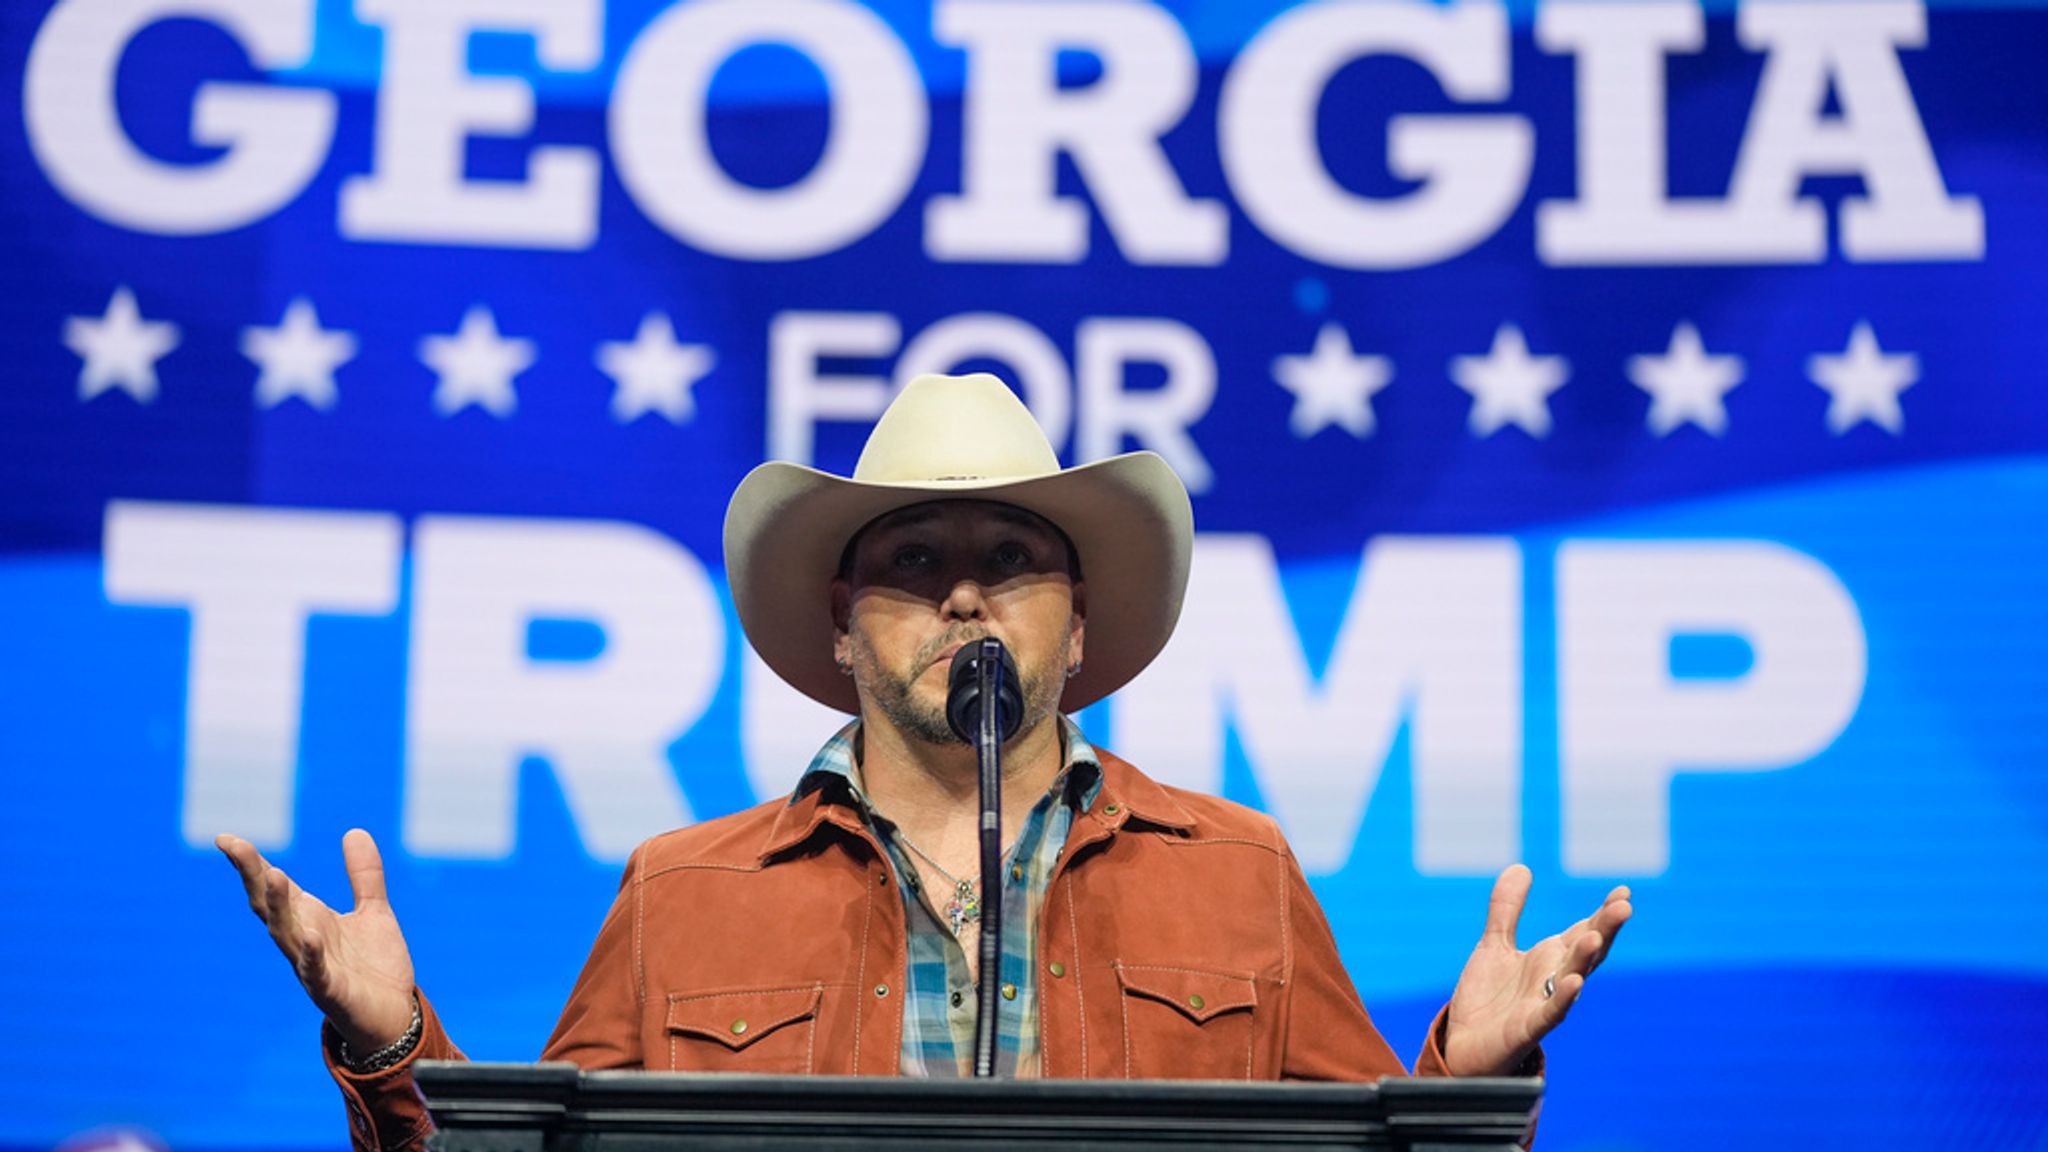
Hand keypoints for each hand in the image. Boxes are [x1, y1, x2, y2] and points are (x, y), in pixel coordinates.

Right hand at [217, 829, 417, 1052]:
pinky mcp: (333, 991)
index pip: (274, 888)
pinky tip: (309, 935)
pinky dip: (311, 954)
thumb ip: (364, 875)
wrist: (395, 1015)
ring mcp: (314, 966)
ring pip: (286, 935)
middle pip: (270, 906)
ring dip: (278, 906)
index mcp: (310, 919)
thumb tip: (353, 831)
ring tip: (272, 873)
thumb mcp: (374, 911)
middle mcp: (303, 941)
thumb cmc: (375, 966)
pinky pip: (317, 972)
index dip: (251, 863)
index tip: (225, 838)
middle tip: (236, 846)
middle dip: (253, 877)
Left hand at [1440, 864, 1630, 1076]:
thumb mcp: (1494, 945)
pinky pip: (1550, 1013)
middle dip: (1604, 929)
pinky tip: (1574, 982)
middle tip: (1624, 905)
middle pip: (1585, 952)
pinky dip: (1563, 998)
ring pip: (1571, 979)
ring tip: (1596, 936)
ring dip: (1584, 958)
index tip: (1623, 891)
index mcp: (1549, 959)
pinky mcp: (1527, 1028)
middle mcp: (1553, 980)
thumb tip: (1522, 867)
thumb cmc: (1488, 999)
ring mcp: (1543, 1004)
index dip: (1602, 913)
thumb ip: (1507, 909)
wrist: (1464, 1046)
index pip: (1583, 932)